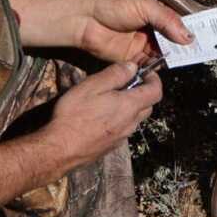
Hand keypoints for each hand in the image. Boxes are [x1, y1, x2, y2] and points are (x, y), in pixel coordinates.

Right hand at [45, 62, 161, 167]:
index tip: (144, 72)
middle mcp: (131, 123)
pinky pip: (124, 128)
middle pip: (148, 105)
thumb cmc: (74, 115)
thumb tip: (132, 66)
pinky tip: (102, 116)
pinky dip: (121, 118)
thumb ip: (115, 74)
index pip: (156, 92)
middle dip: (142, 92)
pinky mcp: (112, 146)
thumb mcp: (92, 86)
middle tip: (125, 83)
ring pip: (136, 118)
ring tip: (111, 98)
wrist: (60, 150)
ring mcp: (122, 137)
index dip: (154, 79)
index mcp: (130, 106)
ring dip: (131, 106)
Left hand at [78, 0, 192, 64]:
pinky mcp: (134, 59)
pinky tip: (167, 66)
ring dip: (174, 57)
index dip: (191, 29)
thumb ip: (166, 20)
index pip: (179, 22)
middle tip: (200, 51)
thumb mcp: (144, 6)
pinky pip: (151, 65)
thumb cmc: (112, 5)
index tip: (207, 36)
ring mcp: (143, 44)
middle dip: (185, 45)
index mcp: (156, 12)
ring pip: (165, 53)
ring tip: (187, 59)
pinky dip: (159, 67)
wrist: (85, 21)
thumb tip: (188, 36)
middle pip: (174, 40)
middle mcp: (152, 29)